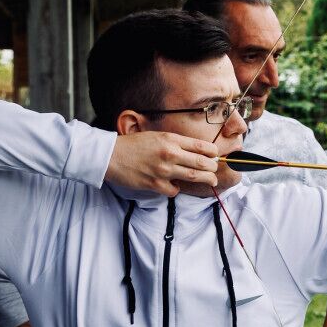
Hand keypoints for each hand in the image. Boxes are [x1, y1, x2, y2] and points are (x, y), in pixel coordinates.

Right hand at [105, 132, 219, 196]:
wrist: (110, 156)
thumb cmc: (134, 145)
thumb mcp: (157, 136)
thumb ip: (176, 143)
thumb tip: (195, 151)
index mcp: (171, 139)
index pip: (201, 146)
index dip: (213, 152)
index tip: (215, 155)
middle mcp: (170, 154)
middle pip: (203, 163)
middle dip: (213, 167)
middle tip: (215, 170)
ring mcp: (164, 170)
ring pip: (194, 177)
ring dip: (206, 179)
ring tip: (212, 181)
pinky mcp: (155, 184)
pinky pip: (175, 190)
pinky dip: (177, 189)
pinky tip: (175, 185)